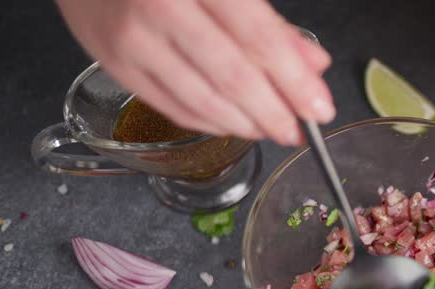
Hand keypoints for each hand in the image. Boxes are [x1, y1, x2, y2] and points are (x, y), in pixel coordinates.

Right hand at [55, 0, 334, 144]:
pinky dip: (209, 122)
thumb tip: (314, 63)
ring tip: (271, 130)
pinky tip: (233, 124)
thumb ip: (269, 20)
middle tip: (298, 131)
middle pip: (233, 77)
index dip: (295, 81)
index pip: (259, 39)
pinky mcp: (113, 65)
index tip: (320, 108)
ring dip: (245, 124)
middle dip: (274, 113)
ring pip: (202, 99)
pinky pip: (171, 107)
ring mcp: (133, 40)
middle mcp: (160, 8)